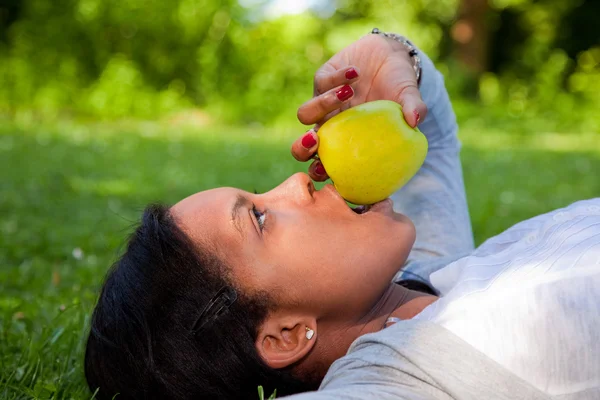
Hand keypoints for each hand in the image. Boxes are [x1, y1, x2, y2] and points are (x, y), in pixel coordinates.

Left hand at [292, 34, 426, 180]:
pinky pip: (321, 84)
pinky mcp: (322, 81)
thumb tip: (417, 119)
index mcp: (349, 143)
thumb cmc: (400, 86)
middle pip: (304, 149)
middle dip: (302, 149)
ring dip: (321, 106)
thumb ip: (414, 108)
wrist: (390, 55)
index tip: (328, 173)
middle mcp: (332, 129)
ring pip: (305, 115)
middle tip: (314, 140)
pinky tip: (355, 73)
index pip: (330, 167)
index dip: (323, 175)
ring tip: (347, 93)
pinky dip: (337, 79)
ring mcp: (323, 106)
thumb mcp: (409, 97)